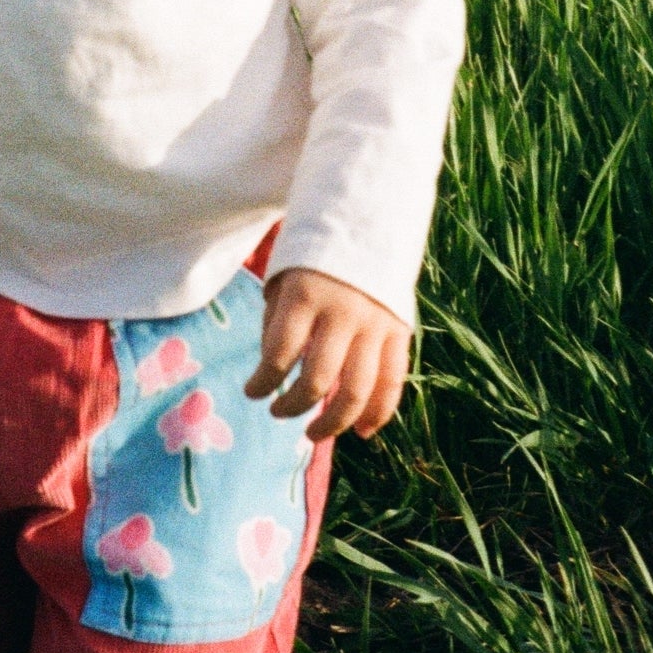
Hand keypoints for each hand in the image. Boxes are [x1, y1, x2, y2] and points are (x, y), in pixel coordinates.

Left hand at [243, 267, 410, 441]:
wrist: (367, 219)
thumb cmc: (313, 256)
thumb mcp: (284, 278)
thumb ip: (278, 323)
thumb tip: (274, 371)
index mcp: (305, 295)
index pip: (279, 353)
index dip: (262, 381)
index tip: (252, 392)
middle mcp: (342, 312)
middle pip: (317, 379)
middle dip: (292, 406)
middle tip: (278, 413)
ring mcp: (375, 324)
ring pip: (356, 390)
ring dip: (333, 421)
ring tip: (313, 433)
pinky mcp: (400, 331)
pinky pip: (392, 382)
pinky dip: (379, 413)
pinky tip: (362, 433)